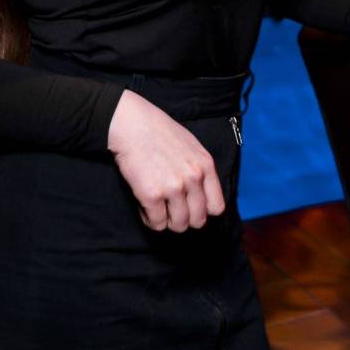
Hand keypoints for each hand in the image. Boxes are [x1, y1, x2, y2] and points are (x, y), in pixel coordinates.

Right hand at [107, 88, 225, 231]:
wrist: (132, 124)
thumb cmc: (159, 132)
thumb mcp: (191, 146)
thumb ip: (200, 170)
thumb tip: (201, 196)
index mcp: (205, 166)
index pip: (216, 207)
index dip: (203, 210)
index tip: (191, 207)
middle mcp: (193, 178)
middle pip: (198, 220)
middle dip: (184, 218)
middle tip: (171, 209)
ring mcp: (173, 188)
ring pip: (178, 225)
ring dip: (167, 220)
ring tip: (158, 206)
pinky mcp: (152, 195)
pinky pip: (156, 223)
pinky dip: (149, 219)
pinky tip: (145, 205)